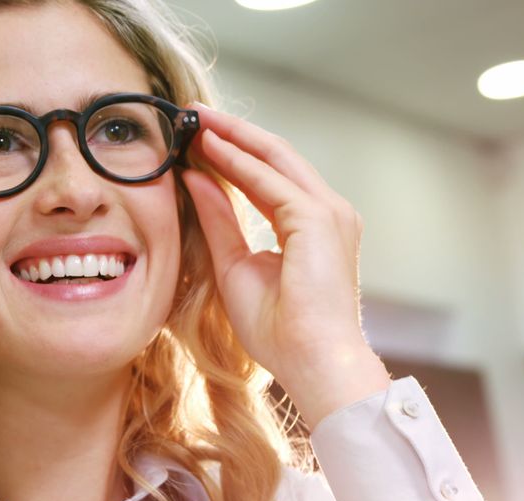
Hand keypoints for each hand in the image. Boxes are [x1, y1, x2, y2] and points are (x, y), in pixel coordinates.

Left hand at [181, 104, 390, 428]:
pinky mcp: (318, 219)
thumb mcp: (237, 267)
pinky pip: (270, 181)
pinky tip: (209, 149)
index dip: (234, 154)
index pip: (272, 177)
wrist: (314, 363)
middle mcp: (330, 212)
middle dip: (234, 133)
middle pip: (277, 156)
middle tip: (193, 114)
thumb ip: (221, 221)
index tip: (197, 139)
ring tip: (195, 122)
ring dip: (233, 137)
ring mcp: (330, 213)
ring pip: (276, 158)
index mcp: (316, 227)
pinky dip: (238, 161)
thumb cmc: (282, 332)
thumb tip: (196, 179)